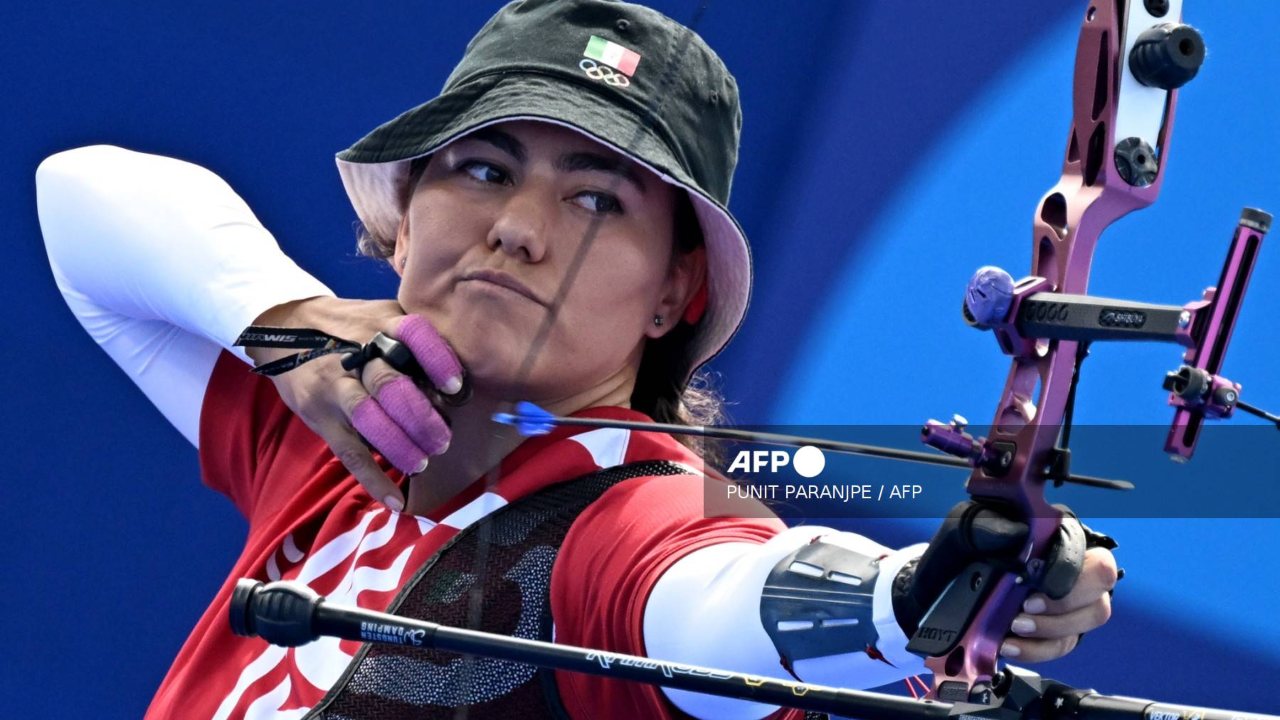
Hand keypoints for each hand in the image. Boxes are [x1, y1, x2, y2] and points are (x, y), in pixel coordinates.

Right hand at [247, 296, 463, 510]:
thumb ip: (415, 342)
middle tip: (443, 440)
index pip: (413, 336)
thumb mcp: (384, 316)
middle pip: (390, 384)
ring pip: (367, 418)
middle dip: (420, 417)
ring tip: (423, 462)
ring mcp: (335, 386)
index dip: (437, 360)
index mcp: (381, 323)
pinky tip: (395, 500)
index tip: (455, 387)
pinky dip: (373, 479)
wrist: (288, 326)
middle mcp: (357, 353)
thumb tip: (457, 386)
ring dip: (400, 445)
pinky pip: (349, 452)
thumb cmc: (353, 327)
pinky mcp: (320, 416)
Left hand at [894, 501, 1117, 663]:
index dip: (1069, 573)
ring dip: (1051, 629)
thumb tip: (1016, 532)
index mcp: (1057, 536)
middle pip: (1100, 586)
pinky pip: (1063, 645)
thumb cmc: (959, 552)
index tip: (1035, 585)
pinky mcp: (1057, 630)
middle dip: (1064, 604)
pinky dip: (1035, 650)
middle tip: (1026, 610)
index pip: (1089, 553)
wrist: (938, 587)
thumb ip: (989, 526)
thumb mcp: (967, 529)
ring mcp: (1069, 601)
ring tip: (1014, 627)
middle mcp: (1072, 567)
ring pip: (1089, 618)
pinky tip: (1009, 644)